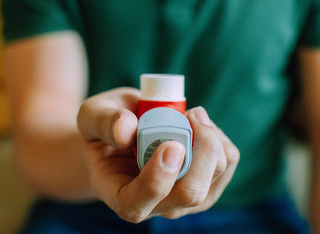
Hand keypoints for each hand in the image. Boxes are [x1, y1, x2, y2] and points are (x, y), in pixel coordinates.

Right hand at [77, 87, 239, 222]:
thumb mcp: (93, 115)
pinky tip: (200, 128)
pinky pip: (226, 162)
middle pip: (190, 193)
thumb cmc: (108, 126)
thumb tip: (127, 130)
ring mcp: (185, 199)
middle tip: (191, 113)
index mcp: (120, 195)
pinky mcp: (207, 184)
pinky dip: (220, 138)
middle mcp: (156, 206)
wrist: (127, 134)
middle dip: (201, 149)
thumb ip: (103, 122)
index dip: (157, 178)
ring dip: (211, 137)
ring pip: (214, 176)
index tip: (170, 143)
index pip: (138, 204)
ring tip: (191, 116)